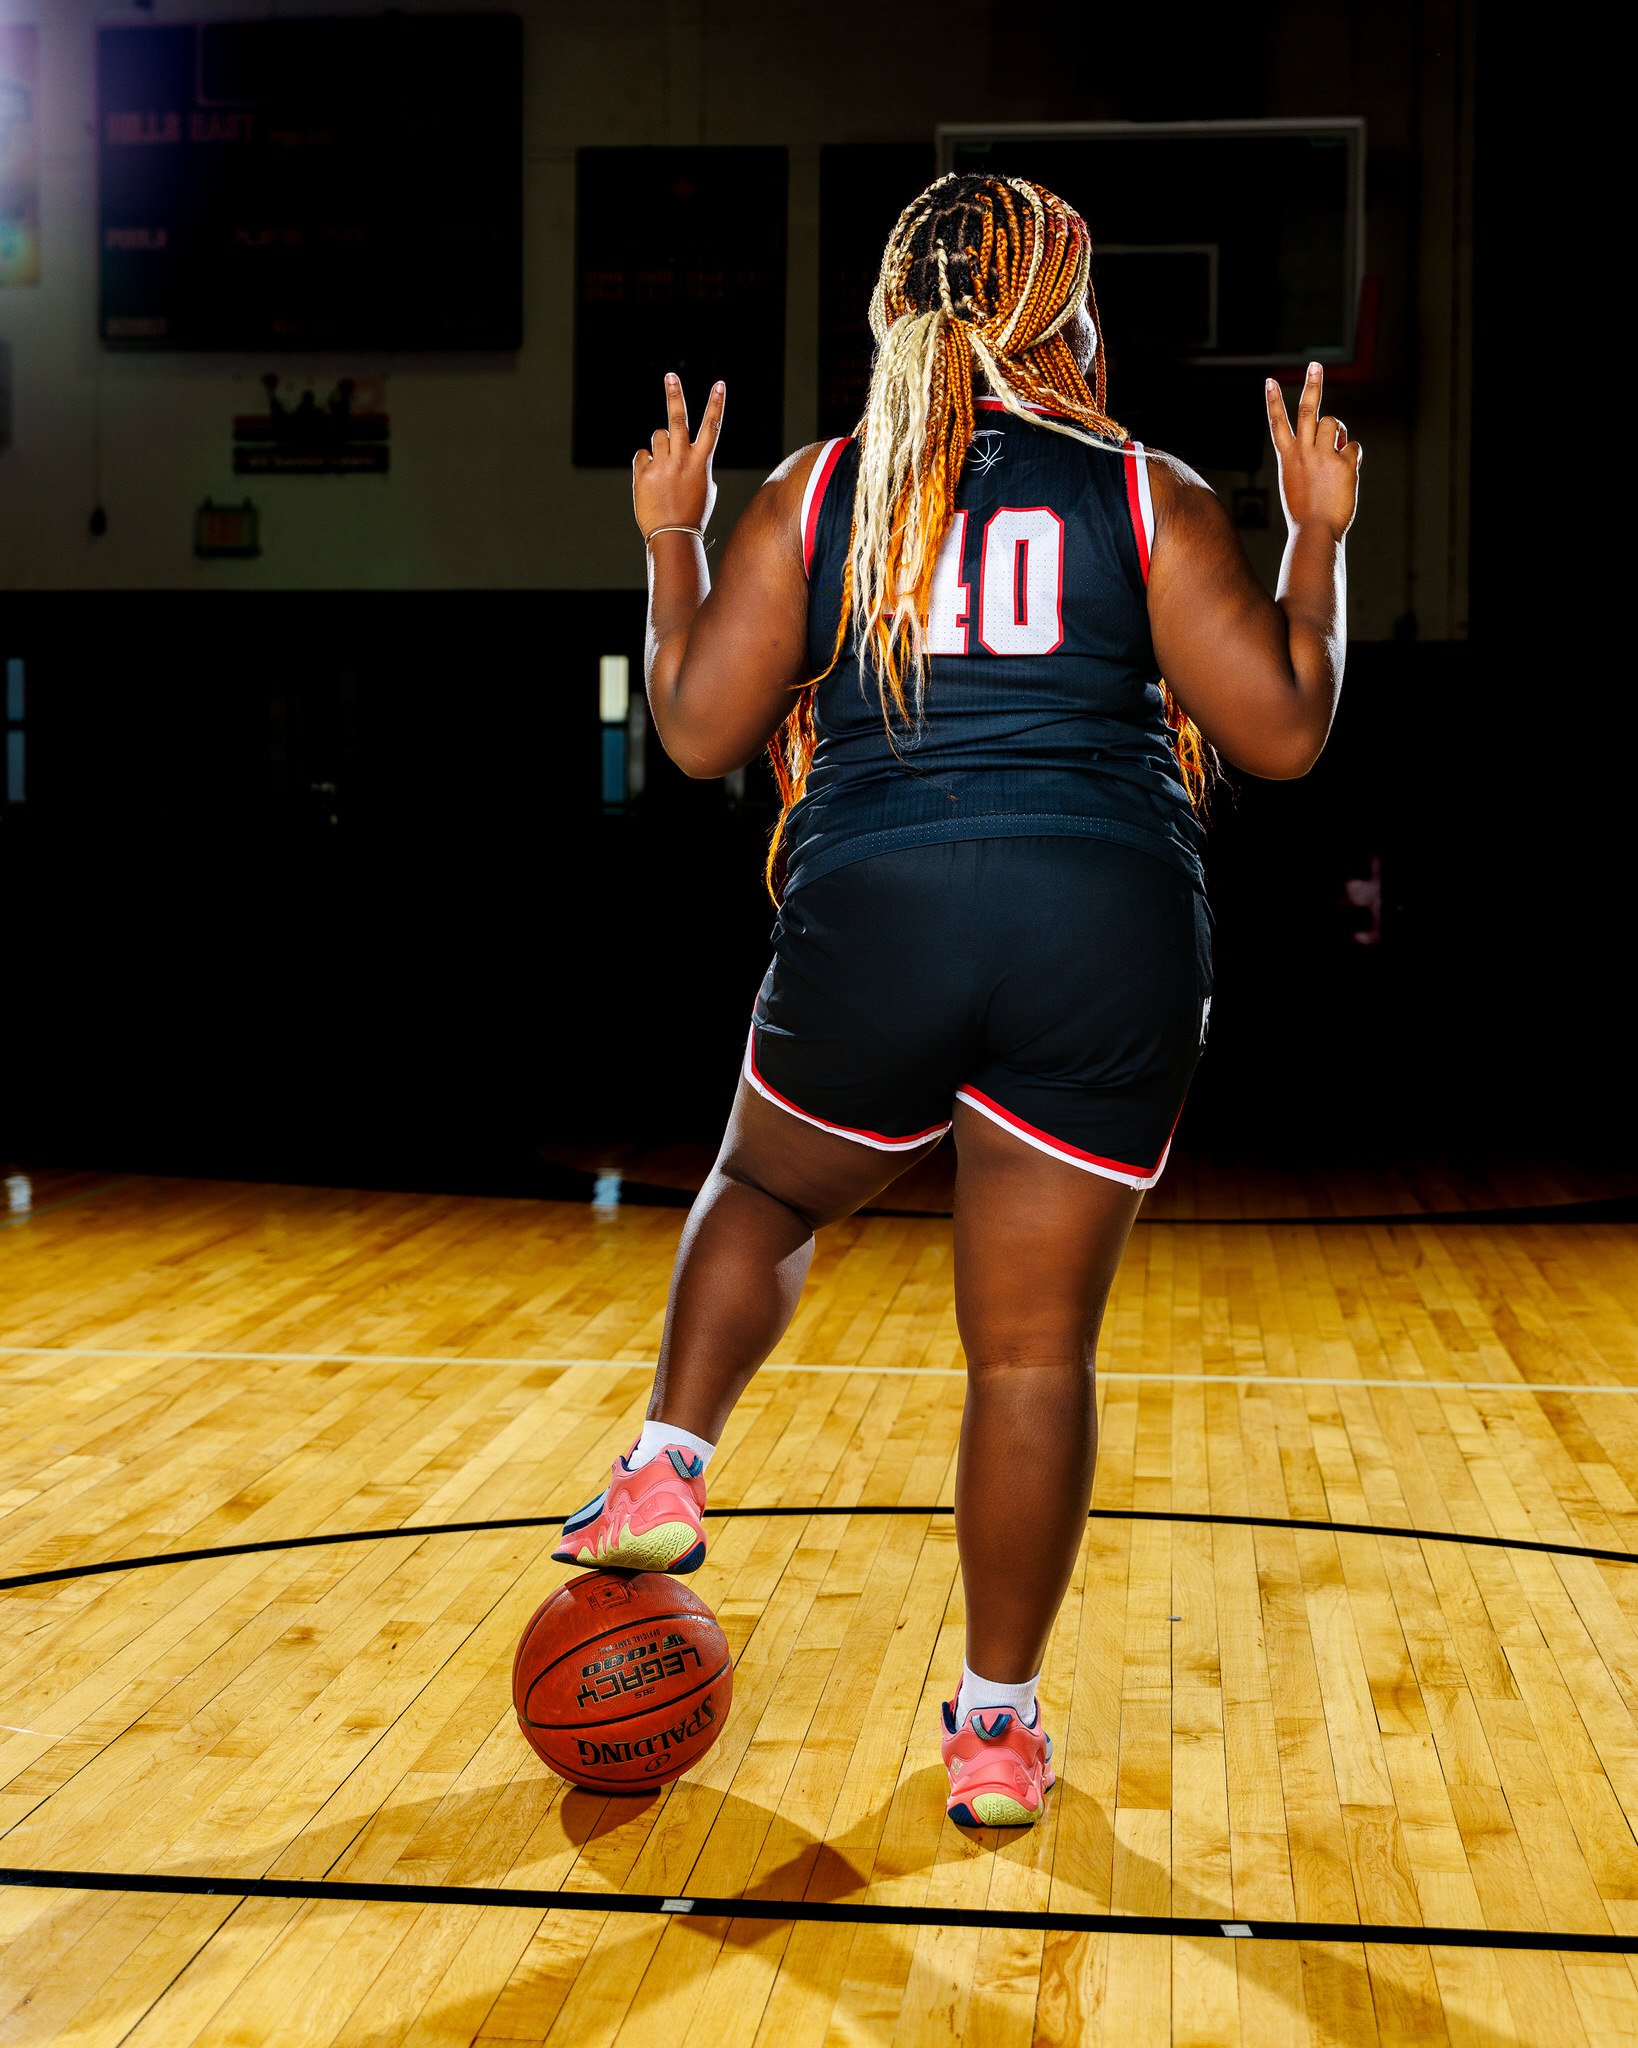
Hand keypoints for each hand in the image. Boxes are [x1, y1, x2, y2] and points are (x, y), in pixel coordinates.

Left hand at [632, 374, 724, 540]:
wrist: (673, 536)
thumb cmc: (693, 513)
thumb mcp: (704, 487)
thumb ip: (696, 464)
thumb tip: (681, 450)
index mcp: (701, 462)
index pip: (712, 427)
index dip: (717, 404)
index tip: (720, 384)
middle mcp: (682, 459)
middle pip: (677, 419)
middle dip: (674, 394)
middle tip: (670, 377)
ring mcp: (661, 465)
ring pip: (658, 437)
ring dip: (660, 446)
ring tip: (664, 470)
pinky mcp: (643, 472)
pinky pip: (642, 455)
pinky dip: (646, 464)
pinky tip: (652, 482)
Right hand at [1265, 362, 1360, 539]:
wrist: (1315, 532)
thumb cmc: (1306, 511)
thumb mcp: (1298, 481)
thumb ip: (1313, 456)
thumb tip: (1338, 438)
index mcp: (1288, 458)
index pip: (1277, 424)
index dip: (1272, 401)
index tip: (1269, 381)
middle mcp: (1303, 452)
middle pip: (1308, 410)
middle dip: (1312, 384)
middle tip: (1315, 365)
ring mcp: (1323, 456)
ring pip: (1333, 424)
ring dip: (1337, 434)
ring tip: (1334, 455)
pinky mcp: (1342, 462)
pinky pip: (1352, 447)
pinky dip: (1352, 457)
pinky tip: (1346, 475)